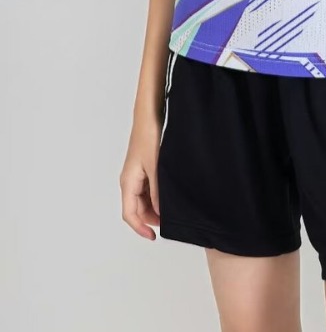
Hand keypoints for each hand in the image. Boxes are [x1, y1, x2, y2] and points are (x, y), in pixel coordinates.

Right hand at [119, 118, 161, 239]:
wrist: (148, 116)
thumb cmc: (148, 137)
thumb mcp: (156, 167)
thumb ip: (157, 191)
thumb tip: (158, 212)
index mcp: (128, 182)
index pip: (130, 214)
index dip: (140, 228)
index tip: (153, 236)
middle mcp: (129, 181)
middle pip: (136, 209)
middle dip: (149, 219)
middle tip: (168, 223)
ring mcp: (135, 174)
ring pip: (141, 199)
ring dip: (153, 208)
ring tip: (170, 210)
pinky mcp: (142, 168)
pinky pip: (146, 189)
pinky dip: (155, 196)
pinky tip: (167, 195)